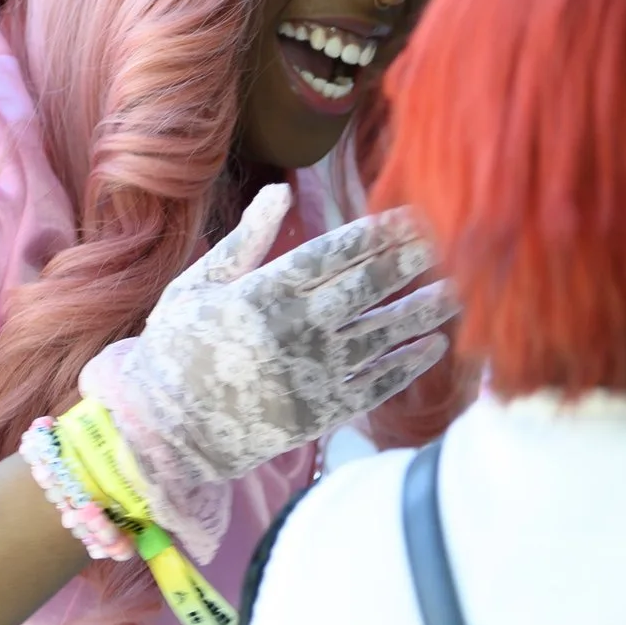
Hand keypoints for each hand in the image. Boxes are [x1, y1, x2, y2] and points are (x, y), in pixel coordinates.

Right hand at [81, 183, 454, 554]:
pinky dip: (409, 364)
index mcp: (264, 292)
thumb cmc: (177, 351)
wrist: (167, 432)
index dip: (378, 232)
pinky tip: (434, 346)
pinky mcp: (324, 411)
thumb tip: (279, 192)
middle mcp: (297, 328)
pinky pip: (377, 383)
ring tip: (458, 290)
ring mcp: (315, 372)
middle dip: (411, 260)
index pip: (336, 251)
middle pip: (369, 285)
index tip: (412, 216)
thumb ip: (243, 241)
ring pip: (384, 332)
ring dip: (424, 310)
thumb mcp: (195, 286)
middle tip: (451, 239)